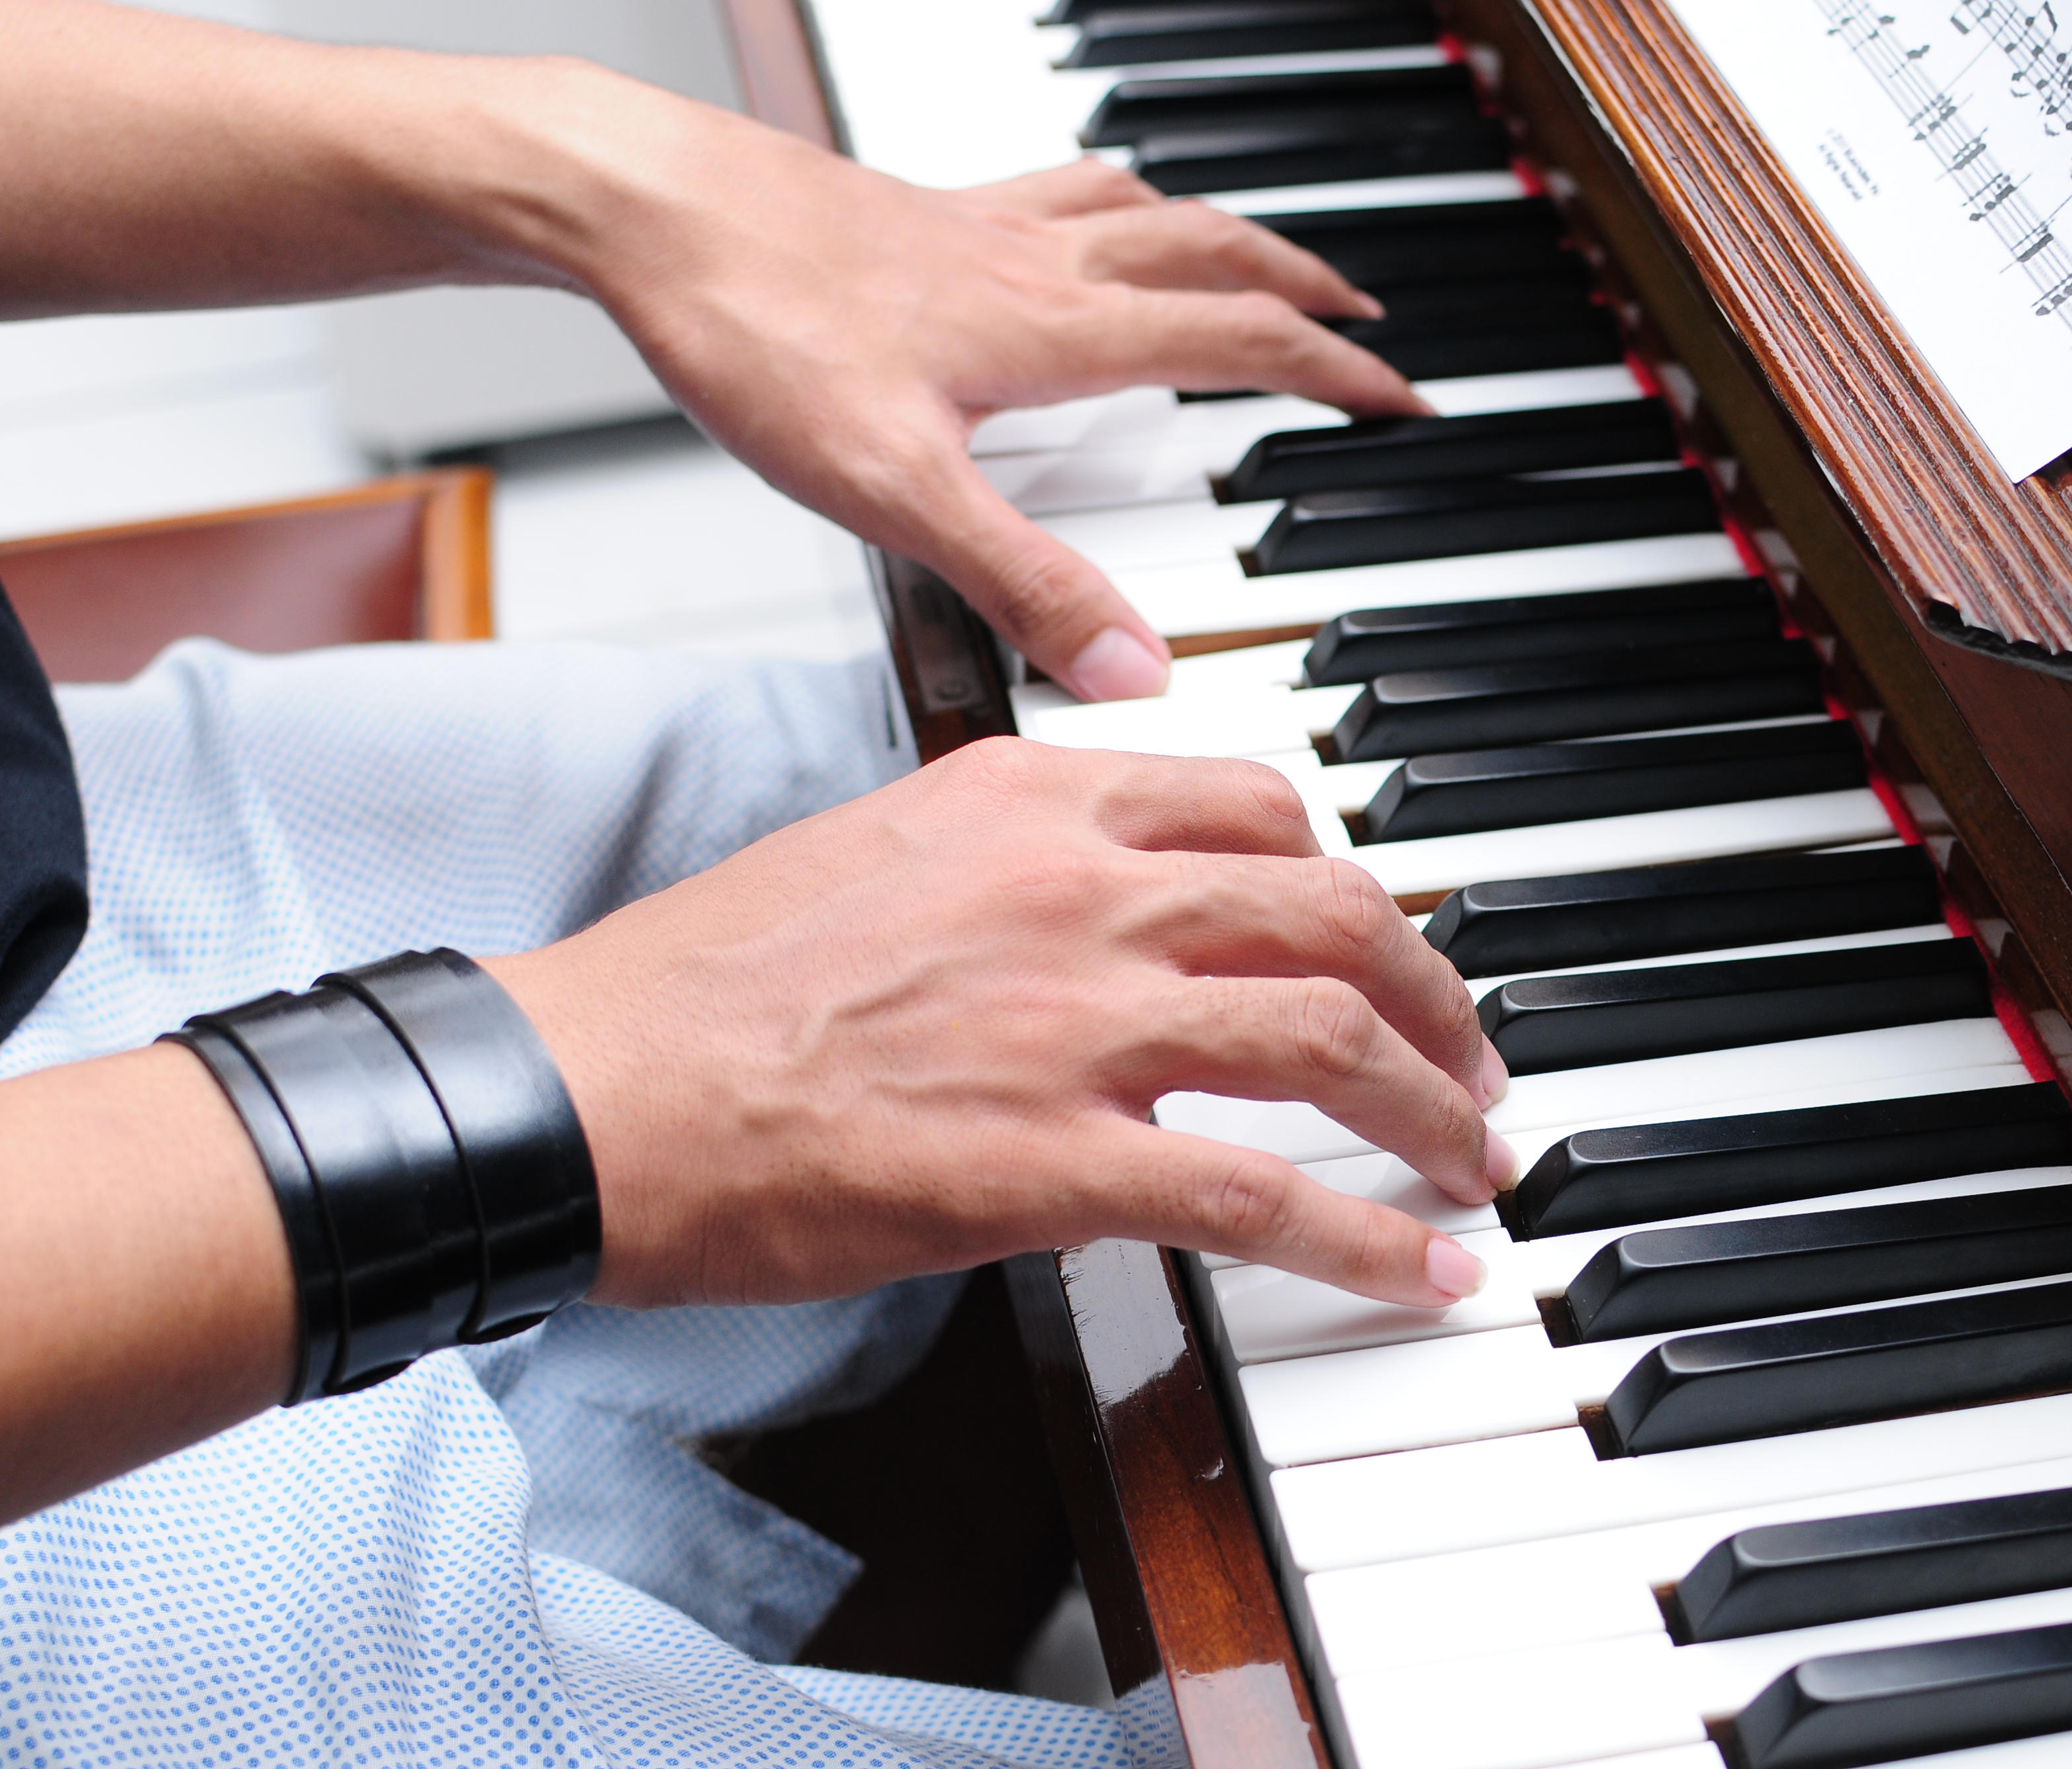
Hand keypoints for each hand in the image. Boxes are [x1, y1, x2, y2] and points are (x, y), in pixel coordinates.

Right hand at [487, 739, 1513, 1311]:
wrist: (595, 1085)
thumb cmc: (706, 986)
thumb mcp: (873, 852)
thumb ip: (1007, 864)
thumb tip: (1094, 918)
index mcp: (1028, 801)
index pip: (1253, 805)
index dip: (1345, 879)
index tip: (1374, 935)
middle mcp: (1077, 887)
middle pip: (1332, 910)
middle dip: (1434, 989)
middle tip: (1467, 1055)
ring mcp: (1076, 1021)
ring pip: (1331, 1035)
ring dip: (1434, 1106)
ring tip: (1475, 1157)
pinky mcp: (1056, 1157)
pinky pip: (1264, 1193)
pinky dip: (1372, 1237)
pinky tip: (1427, 1270)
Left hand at [568, 107, 1425, 700]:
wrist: (643, 210)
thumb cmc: (756, 329)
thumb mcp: (895, 491)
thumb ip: (1022, 582)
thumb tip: (1137, 668)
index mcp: (1056, 329)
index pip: (1240, 340)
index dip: (1337, 374)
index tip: (1404, 399)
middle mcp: (1036, 261)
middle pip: (1216, 252)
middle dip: (1306, 286)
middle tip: (1363, 313)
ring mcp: (977, 224)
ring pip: (1144, 208)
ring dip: (1225, 232)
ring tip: (1260, 257)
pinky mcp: (916, 208)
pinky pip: (1050, 187)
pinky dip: (1108, 198)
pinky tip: (1081, 221)